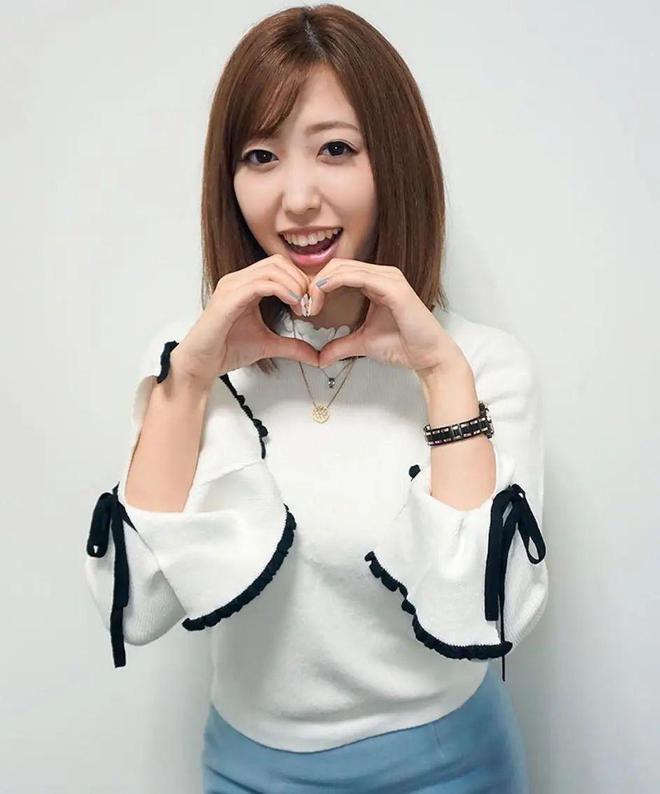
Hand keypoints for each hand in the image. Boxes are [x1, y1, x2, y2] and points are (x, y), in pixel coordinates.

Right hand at [174, 254, 319, 383]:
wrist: (201, 363)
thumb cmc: (226, 349)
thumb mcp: (268, 345)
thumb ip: (292, 346)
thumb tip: (316, 356)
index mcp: (246, 285)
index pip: (279, 266)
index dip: (300, 281)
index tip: (311, 305)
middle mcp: (237, 280)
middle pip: (278, 262)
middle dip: (300, 280)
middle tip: (310, 305)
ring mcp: (231, 287)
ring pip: (272, 268)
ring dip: (295, 285)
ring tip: (302, 307)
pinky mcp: (228, 299)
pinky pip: (261, 284)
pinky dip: (283, 290)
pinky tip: (293, 305)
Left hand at [307, 258, 467, 376]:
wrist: (427, 357)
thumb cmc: (403, 346)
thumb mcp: (362, 344)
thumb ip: (340, 346)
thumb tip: (320, 357)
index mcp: (376, 282)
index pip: (338, 272)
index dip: (317, 286)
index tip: (305, 308)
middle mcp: (383, 274)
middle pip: (337, 266)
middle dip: (314, 284)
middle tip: (303, 307)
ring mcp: (389, 277)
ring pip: (343, 267)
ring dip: (320, 284)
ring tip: (309, 305)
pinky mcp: (393, 287)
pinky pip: (357, 276)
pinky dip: (334, 283)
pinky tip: (321, 296)